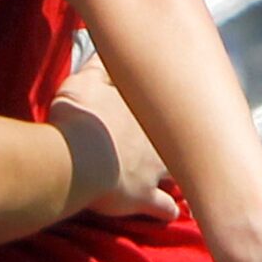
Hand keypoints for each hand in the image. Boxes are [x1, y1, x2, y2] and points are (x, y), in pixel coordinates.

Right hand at [50, 56, 177, 222]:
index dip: (173, 110)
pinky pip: (165, 209)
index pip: (174, 108)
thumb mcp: (84, 82)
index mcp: (151, 114)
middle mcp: (161, 142)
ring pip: (181, 175)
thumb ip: (99, 67)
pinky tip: (168, 212)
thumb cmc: (81, 118)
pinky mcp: (143, 199)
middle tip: (178, 146)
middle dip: (182, 145)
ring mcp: (155, 172)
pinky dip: (166, 211)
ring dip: (180, 177)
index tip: (170, 110)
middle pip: (184, 143)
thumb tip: (106, 48)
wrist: (78, 158)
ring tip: (178, 179)